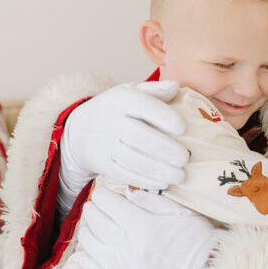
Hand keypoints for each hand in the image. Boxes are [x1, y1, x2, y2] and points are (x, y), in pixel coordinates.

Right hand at [62, 80, 189, 192]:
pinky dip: (146, 181)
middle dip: (166, 150)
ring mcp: (106, 145)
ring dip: (159, 170)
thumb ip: (155, 89)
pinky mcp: (104, 165)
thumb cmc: (119, 109)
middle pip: (140, 137)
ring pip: (133, 160)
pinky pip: (125, 175)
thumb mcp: (133, 91)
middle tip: (185, 158)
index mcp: (122, 100)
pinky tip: (164, 182)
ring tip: (180, 175)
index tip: (184, 128)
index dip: (165, 117)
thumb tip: (175, 86)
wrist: (82, 129)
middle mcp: (112, 122)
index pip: (144, 106)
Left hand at [77, 182, 215, 268]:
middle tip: (95, 205)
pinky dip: (88, 257)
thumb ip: (153, 201)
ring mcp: (121, 266)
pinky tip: (90, 251)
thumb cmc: (199, 242)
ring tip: (92, 225)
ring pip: (90, 244)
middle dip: (92, 209)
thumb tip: (129, 193)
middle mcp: (125, 245)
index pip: (109, 203)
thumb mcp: (181, 213)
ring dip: (88, 230)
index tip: (103, 191)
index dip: (103, 194)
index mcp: (140, 224)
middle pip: (96, 221)